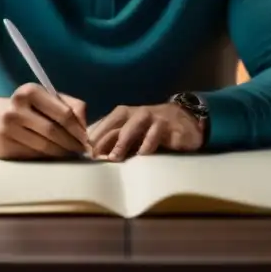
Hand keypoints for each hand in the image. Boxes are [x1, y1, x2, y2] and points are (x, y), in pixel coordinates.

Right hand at [0, 83, 89, 159]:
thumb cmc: (26, 108)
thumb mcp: (45, 98)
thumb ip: (71, 105)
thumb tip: (85, 126)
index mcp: (30, 91)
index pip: (63, 113)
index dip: (78, 129)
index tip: (87, 138)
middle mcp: (16, 108)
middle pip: (54, 132)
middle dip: (72, 143)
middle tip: (82, 150)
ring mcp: (7, 129)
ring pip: (44, 147)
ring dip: (62, 153)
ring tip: (71, 153)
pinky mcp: (3, 148)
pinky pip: (33, 156)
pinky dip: (47, 158)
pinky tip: (53, 156)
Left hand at [87, 103, 203, 160]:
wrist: (184, 120)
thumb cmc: (151, 128)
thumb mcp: (132, 132)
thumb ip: (114, 140)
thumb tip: (92, 153)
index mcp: (125, 114)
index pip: (106, 124)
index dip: (95, 137)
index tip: (86, 153)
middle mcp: (137, 113)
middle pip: (118, 124)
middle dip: (105, 140)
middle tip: (96, 157)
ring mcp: (153, 119)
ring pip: (135, 126)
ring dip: (123, 142)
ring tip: (115, 157)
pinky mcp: (168, 127)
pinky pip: (156, 134)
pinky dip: (148, 144)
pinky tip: (142, 155)